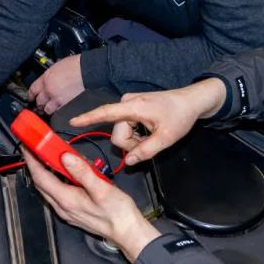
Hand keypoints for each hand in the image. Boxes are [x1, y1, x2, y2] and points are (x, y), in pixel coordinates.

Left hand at [22, 150, 160, 262]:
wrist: (127, 232)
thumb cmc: (118, 213)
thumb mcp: (102, 189)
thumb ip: (82, 172)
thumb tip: (65, 157)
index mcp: (67, 200)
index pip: (41, 177)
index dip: (31, 161)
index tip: (27, 146)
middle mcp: (63, 207)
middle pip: (41, 184)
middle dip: (35, 165)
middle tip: (36, 148)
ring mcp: (67, 211)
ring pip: (48, 189)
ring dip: (45, 173)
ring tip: (48, 156)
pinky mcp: (74, 212)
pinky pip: (57, 194)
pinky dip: (55, 181)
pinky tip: (64, 173)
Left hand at [30, 55, 85, 114]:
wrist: (86, 70)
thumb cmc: (75, 65)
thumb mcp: (56, 67)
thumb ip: (49, 76)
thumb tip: (48, 81)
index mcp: (45, 78)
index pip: (33, 90)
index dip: (30, 95)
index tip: (30, 98)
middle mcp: (49, 89)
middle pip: (39, 101)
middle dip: (38, 104)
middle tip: (39, 106)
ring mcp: (57, 98)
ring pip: (47, 109)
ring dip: (47, 110)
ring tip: (48, 110)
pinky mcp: (65, 104)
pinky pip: (57, 112)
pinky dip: (57, 112)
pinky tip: (58, 110)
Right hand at [70, 79, 226, 166]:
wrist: (191, 101)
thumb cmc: (180, 117)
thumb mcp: (167, 138)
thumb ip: (146, 151)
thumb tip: (130, 162)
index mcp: (133, 107)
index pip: (105, 113)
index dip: (88, 118)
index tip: (72, 121)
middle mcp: (126, 103)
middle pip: (117, 133)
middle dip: (131, 144)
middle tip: (150, 144)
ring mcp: (129, 104)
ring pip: (121, 132)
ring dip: (134, 140)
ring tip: (152, 137)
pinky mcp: (131, 107)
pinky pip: (126, 127)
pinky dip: (136, 134)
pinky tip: (149, 132)